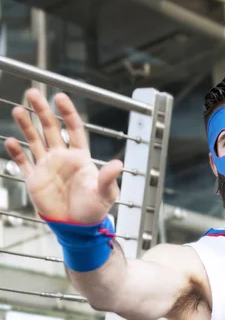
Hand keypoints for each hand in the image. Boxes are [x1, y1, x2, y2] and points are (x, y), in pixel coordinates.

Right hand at [4, 89, 122, 223]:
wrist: (77, 227)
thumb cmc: (94, 209)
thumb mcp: (105, 193)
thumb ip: (108, 178)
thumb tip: (117, 164)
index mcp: (80, 157)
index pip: (73, 129)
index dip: (67, 113)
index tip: (60, 96)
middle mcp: (62, 157)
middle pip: (51, 128)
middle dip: (42, 111)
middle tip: (33, 93)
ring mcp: (47, 166)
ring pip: (35, 140)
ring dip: (26, 125)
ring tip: (19, 109)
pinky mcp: (34, 179)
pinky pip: (23, 162)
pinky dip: (16, 152)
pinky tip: (10, 140)